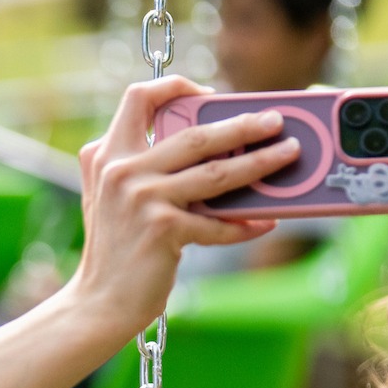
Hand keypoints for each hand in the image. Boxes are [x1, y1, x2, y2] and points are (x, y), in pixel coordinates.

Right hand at [70, 78, 303, 334]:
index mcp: (106, 154)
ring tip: (288, 154)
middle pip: (195, 134)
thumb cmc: (115, 250)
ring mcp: (142, 198)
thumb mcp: (110, 196)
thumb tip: (206, 144)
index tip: (206, 93)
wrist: (99, 301)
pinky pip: (217, 222)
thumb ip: (137, 165)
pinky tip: (266, 222)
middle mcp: (121, 170)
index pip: (139, 97)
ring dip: (260, 162)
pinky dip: (244, 225)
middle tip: (275, 121)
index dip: (176, 86)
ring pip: (217, 172)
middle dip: (242, 124)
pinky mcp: (163, 229)